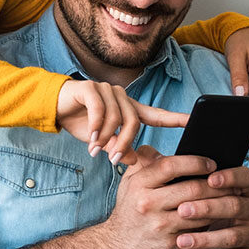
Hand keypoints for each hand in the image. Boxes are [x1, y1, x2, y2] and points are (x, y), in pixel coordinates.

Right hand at [56, 80, 187, 163]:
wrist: (54, 108)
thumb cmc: (80, 122)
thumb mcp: (101, 140)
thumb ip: (118, 147)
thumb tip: (133, 160)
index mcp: (128, 108)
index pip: (156, 114)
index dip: (174, 118)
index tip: (193, 121)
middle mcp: (121, 96)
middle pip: (134, 121)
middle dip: (125, 142)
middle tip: (115, 159)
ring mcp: (107, 90)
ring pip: (117, 117)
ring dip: (107, 137)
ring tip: (96, 150)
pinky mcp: (91, 88)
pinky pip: (100, 109)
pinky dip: (96, 126)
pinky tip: (91, 138)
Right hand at [98, 146, 236, 248]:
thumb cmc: (130, 212)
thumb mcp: (130, 183)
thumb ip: (145, 162)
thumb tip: (161, 149)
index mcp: (139, 184)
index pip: (170, 166)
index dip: (195, 162)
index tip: (211, 163)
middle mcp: (148, 205)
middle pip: (191, 189)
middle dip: (215, 183)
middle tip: (228, 181)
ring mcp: (160, 227)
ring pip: (200, 211)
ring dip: (219, 204)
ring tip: (230, 197)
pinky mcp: (171, 245)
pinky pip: (199, 231)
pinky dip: (211, 223)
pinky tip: (218, 217)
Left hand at [172, 166, 248, 248]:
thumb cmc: (230, 217)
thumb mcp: (227, 199)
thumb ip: (209, 189)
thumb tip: (178, 177)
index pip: (246, 178)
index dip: (230, 177)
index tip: (209, 179)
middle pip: (235, 206)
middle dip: (207, 208)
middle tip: (182, 210)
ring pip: (232, 237)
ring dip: (204, 238)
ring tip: (181, 240)